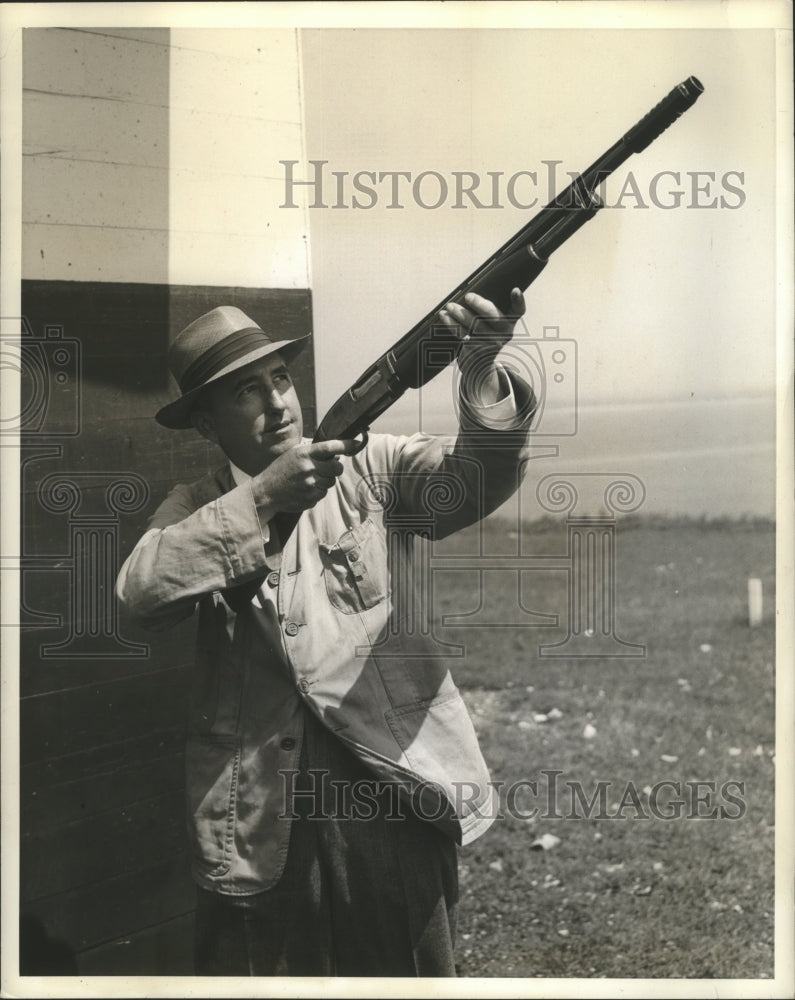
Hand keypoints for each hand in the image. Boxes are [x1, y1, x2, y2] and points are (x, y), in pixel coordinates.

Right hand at [250, 439, 358, 513]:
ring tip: (310, 479)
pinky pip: (323, 493)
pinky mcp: (310, 498)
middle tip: (327, 468)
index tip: (356, 443)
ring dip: (325, 480)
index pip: (331, 447)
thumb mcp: (294, 454)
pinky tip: (305, 489)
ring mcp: (310, 485)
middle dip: (335, 467)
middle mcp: (309, 468)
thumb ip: (314, 453)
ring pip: (331, 482)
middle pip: (337, 467)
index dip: (346, 445)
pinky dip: (318, 491)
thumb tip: (336, 454)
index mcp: (304, 454)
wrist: (266, 492)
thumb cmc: (280, 470)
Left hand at [438, 288, 525, 402]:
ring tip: (450, 306)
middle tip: (468, 296)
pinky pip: (463, 334)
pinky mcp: (476, 350)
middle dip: (480, 305)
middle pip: (494, 317)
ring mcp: (491, 343)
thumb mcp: (493, 325)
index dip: (518, 300)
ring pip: (475, 326)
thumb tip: (469, 294)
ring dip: (460, 314)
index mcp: (509, 322)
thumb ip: (488, 310)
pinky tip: (444, 315)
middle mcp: (504, 333)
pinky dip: (452, 323)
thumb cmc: (484, 335)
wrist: (480, 365)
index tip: (515, 290)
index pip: (518, 310)